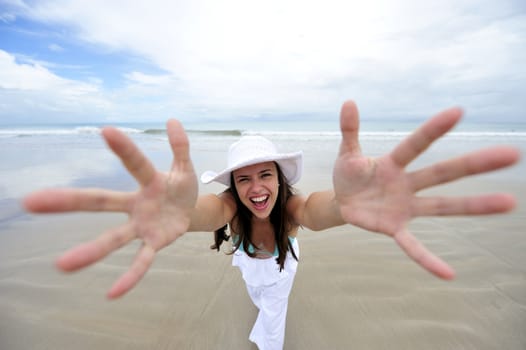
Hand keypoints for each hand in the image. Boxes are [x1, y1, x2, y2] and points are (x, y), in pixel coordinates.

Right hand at [23, 119, 197, 297]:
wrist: (191, 211)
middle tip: (31, 201)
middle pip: (101, 202)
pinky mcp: (154, 243)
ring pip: (113, 238)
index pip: (134, 163)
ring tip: (61, 265)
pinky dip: (130, 276)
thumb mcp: (185, 167)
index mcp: (148, 182)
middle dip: (69, 201)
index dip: (123, 149)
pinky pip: (141, 261)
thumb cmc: (181, 188)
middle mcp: (136, 204)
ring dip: (90, 251)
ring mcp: (142, 226)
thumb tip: (172, 121)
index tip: (106, 130)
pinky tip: (113, 293)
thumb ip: (179, 146)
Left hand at [333, 101, 519, 278]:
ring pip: (442, 206)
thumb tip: (349, 102)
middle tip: (511, 154)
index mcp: (393, 163)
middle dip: (474, 164)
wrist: (342, 201)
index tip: (458, 112)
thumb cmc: (350, 174)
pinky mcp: (394, 228)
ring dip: (473, 205)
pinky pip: (412, 245)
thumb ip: (350, 130)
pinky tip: (448, 274)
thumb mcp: (347, 153)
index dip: (434, 130)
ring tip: (508, 203)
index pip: (416, 145)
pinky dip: (427, 259)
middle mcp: (406, 184)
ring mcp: (404, 208)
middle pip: (442, 173)